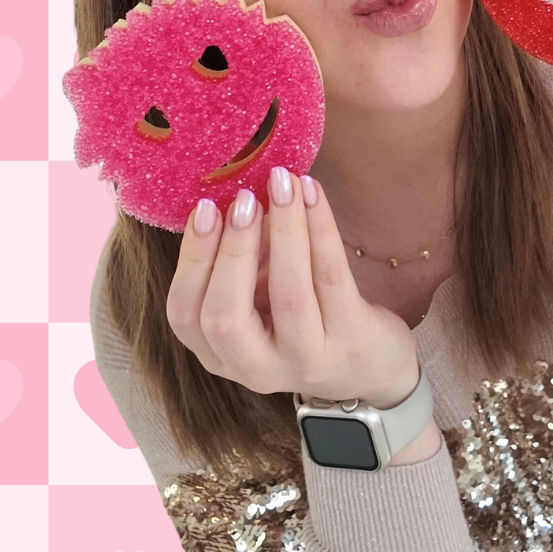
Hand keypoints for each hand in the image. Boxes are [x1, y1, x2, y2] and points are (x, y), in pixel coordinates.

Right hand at [166, 167, 419, 406]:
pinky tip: (314, 193)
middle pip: (225, 316)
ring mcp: (306, 360)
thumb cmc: (302, 314)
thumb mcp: (258, 294)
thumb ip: (239, 255)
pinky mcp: (350, 340)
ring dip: (284, 230)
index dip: (192, 259)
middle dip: (232, 250)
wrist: (368, 363)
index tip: (205, 207)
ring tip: (283, 183)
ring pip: (288, 294)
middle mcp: (256, 368)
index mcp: (219, 354)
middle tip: (244, 198)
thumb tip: (233, 189)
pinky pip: (331, 276)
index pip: (184, 314)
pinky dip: (321, 227)